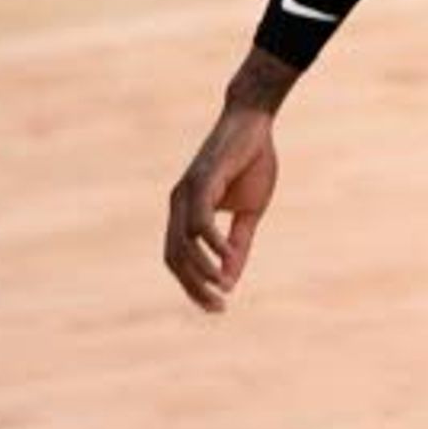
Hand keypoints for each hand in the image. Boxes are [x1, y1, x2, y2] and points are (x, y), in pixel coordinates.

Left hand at [165, 98, 281, 311]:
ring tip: (222, 287)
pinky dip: (212, 243)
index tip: (217, 306)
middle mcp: (177, 204)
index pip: (179, 258)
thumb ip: (238, 242)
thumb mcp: (249, 210)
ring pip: (182, 243)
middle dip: (193, 287)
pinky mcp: (201, 181)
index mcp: (185, 212)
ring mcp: (186, 193)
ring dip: (202, 270)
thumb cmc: (251, 162)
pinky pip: (199, 221)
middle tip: (218, 307)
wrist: (253, 121)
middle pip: (174, 258)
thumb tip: (230, 275)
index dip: (193, 285)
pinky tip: (227, 258)